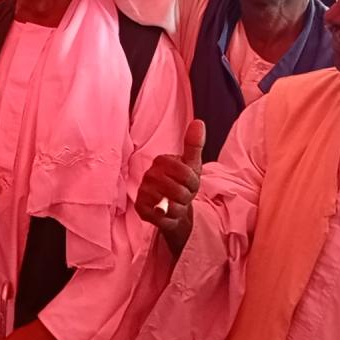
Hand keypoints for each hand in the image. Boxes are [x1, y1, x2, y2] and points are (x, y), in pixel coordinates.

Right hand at [135, 119, 203, 254]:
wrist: (173, 206)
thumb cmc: (183, 183)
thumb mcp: (192, 165)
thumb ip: (194, 144)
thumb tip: (198, 122)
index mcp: (161, 160)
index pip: (186, 173)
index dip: (193, 183)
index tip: (189, 183)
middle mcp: (149, 174)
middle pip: (179, 191)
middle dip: (187, 197)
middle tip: (182, 195)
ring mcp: (143, 191)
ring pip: (171, 204)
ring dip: (179, 208)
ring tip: (175, 203)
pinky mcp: (140, 208)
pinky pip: (162, 216)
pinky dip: (170, 217)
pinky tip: (167, 212)